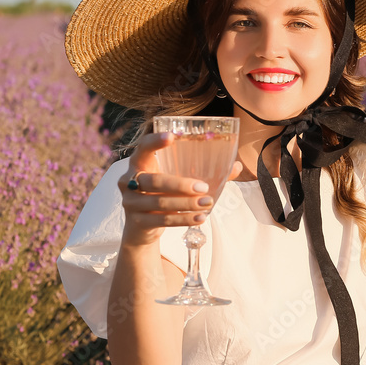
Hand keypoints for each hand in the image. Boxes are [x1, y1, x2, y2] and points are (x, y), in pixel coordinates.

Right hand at [118, 132, 241, 245]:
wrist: (142, 227)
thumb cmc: (164, 195)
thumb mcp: (178, 182)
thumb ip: (204, 172)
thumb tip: (236, 166)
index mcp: (140, 163)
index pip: (143, 147)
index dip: (155, 141)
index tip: (172, 136)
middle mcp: (129, 180)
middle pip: (153, 180)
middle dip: (179, 184)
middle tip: (204, 187)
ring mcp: (130, 202)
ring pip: (159, 202)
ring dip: (186, 204)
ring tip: (207, 203)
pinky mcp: (137, 222)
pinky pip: (163, 220)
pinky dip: (183, 219)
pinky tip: (200, 218)